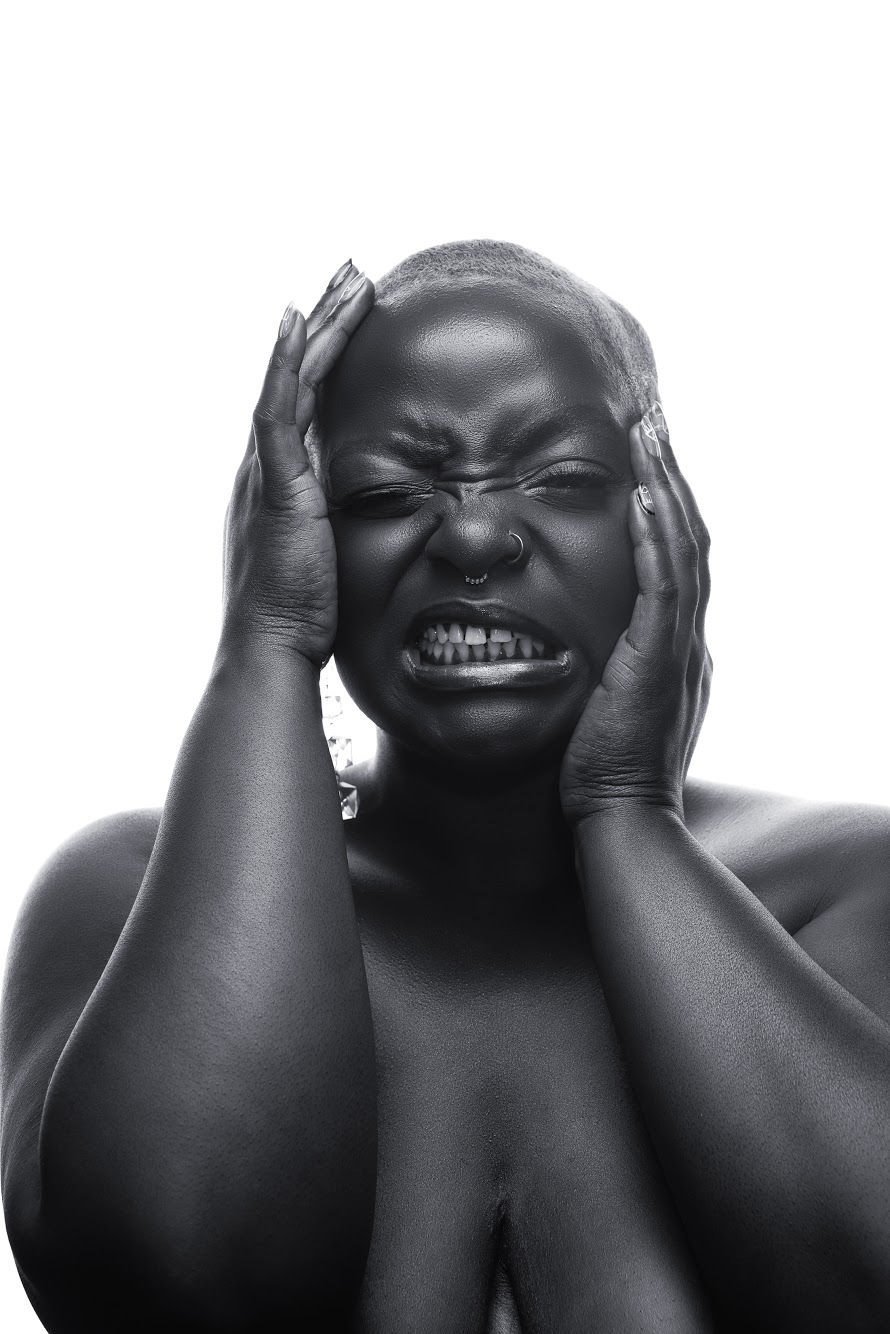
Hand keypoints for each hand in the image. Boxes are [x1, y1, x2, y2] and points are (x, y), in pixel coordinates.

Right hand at [221, 262, 373, 664]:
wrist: (272, 649)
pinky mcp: (272, 486)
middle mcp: (266, 465)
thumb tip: (390, 513)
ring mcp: (264, 472)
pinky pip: (275, 411)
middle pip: (298, 375)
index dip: (328, 355)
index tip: (352, 316)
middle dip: (326, 323)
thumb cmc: (307, 616)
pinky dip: (282, 364)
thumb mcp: (334, 556)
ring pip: (292, 379)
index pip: (307, 399)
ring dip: (319, 325)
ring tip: (348, 278)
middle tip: (353, 274)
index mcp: (282, 479)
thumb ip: (350, 525)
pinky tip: (294, 320)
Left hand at [559, 405, 712, 823]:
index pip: (674, 561)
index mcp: (674, 649)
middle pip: (687, 540)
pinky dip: (656, 536)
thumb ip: (604, 673)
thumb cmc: (597, 777)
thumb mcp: (603, 712)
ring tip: (647, 434)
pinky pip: (665, 585)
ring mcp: (681, 649)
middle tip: (650, 424)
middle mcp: (687, 641)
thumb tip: (581, 650)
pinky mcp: (662, 660)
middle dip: (669, 479)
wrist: (622, 823)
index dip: (662, 509)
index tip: (641, 463)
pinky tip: (641, 494)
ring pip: (683, 549)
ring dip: (665, 488)